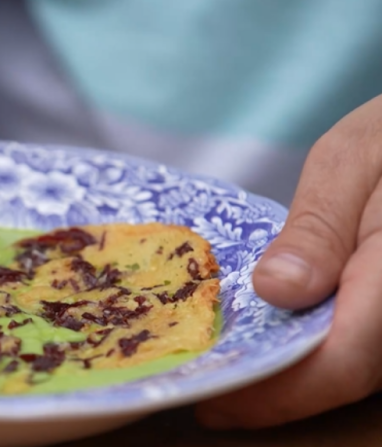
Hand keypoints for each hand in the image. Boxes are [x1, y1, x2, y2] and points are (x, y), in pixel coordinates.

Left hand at [197, 94, 381, 427]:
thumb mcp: (351, 163)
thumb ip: (320, 229)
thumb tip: (277, 290)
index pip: (342, 362)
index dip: (276, 392)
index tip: (213, 400)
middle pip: (345, 377)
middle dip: (273, 394)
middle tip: (206, 394)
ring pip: (354, 370)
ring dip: (290, 381)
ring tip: (227, 376)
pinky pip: (357, 348)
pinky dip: (311, 356)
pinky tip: (269, 347)